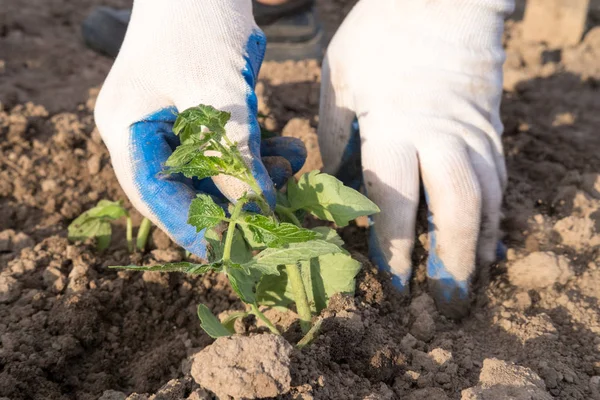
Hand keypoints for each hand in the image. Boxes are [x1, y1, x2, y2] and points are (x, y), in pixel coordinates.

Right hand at [95, 0, 305, 258]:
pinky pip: (226, 147)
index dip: (189, 225)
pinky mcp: (198, 113)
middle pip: (184, 186)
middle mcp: (142, 130)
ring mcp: (169, 121)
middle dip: (233, 201)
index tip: (227, 250)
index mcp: (126, 127)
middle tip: (275, 218)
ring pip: (212, 169)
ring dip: (254, 175)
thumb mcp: (221, 96)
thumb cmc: (201, 25)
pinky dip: (257, 153)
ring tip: (293, 168)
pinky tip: (289, 149)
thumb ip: (236, 156)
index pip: (152, 192)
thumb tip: (261, 210)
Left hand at [318, 0, 513, 317]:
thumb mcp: (340, 83)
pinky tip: (487, 245)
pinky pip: (499, 184)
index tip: (389, 284)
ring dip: (478, 249)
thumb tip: (337, 189)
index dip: (392, 249)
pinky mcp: (492, 132)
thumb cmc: (378, 39)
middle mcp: (442, 139)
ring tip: (469, 285)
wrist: (441, 2)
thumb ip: (337, 141)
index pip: (395, 202)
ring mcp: (474, 136)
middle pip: (456, 212)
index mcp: (395, 128)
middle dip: (451, 263)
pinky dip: (493, 220)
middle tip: (443, 305)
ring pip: (486, 203)